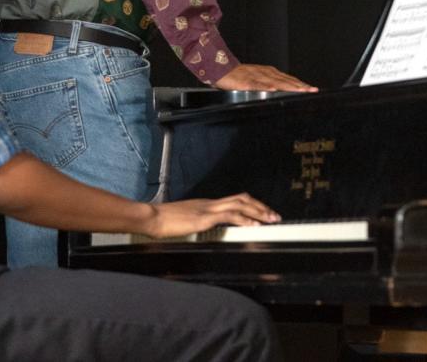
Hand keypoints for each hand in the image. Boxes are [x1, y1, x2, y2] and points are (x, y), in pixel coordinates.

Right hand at [144, 193, 280, 237]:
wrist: (151, 217)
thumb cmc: (163, 221)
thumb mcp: (185, 221)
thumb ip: (196, 222)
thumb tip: (203, 228)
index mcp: (206, 204)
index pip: (235, 200)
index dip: (251, 205)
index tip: (263, 212)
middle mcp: (210, 203)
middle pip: (242, 199)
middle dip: (261, 207)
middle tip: (274, 215)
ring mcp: (208, 208)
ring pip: (240, 205)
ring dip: (258, 212)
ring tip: (271, 219)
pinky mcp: (205, 217)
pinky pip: (229, 215)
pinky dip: (244, 219)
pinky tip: (254, 225)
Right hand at [215, 63, 316, 92]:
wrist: (219, 69)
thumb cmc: (238, 76)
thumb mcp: (257, 80)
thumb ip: (269, 85)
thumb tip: (280, 93)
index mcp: (269, 72)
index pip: (288, 79)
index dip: (300, 84)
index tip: (312, 89)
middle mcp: (265, 73)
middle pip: (285, 80)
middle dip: (299, 86)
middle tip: (312, 90)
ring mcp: (255, 76)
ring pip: (274, 81)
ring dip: (288, 86)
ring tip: (300, 90)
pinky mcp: (245, 81)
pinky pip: (256, 84)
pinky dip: (265, 86)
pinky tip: (272, 89)